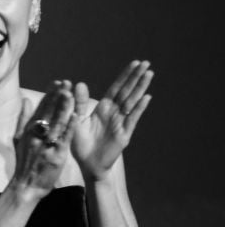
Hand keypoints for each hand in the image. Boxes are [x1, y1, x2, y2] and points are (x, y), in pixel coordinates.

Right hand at [11, 81, 75, 199]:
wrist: (26, 185)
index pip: (40, 108)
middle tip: (66, 83)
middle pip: (48, 113)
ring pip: (56, 123)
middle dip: (58, 97)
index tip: (57, 82)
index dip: (49, 94)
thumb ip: (22, 118)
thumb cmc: (25, 162)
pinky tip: (76, 116)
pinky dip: (70, 127)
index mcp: (28, 129)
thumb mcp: (18, 138)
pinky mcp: (55, 155)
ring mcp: (45, 145)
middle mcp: (36, 135)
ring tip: (70, 94)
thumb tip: (25, 99)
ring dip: (64, 108)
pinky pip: (64, 139)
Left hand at [71, 60, 152, 180]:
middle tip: (146, 63)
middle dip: (136, 77)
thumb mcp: (76, 120)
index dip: (125, 76)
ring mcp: (121, 122)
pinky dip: (138, 109)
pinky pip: (132, 119)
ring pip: (132, 102)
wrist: (87, 164)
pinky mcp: (124, 134)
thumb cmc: (80, 143)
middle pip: (127, 92)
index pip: (116, 88)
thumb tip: (78, 83)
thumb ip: (78, 103)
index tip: (134, 63)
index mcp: (103, 108)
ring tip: (149, 74)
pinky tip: (146, 98)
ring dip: (140, 88)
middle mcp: (114, 113)